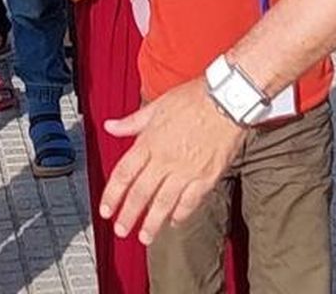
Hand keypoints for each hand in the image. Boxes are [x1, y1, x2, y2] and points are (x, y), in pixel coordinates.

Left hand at [101, 78, 244, 243]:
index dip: (112, 195)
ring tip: (144, 237)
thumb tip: (111, 126)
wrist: (228, 98)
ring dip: (152, 223)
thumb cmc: (195, 98)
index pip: (124, 174)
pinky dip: (181, 214)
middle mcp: (165, 160)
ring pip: (163, 203)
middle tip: (121, 230)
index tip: (106, 210)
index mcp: (150, 142)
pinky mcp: (207, 176)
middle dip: (128, 215)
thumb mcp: (158, 105)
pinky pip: (190, 201)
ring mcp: (186, 170)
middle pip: (140, 194)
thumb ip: (133, 121)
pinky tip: (174, 221)